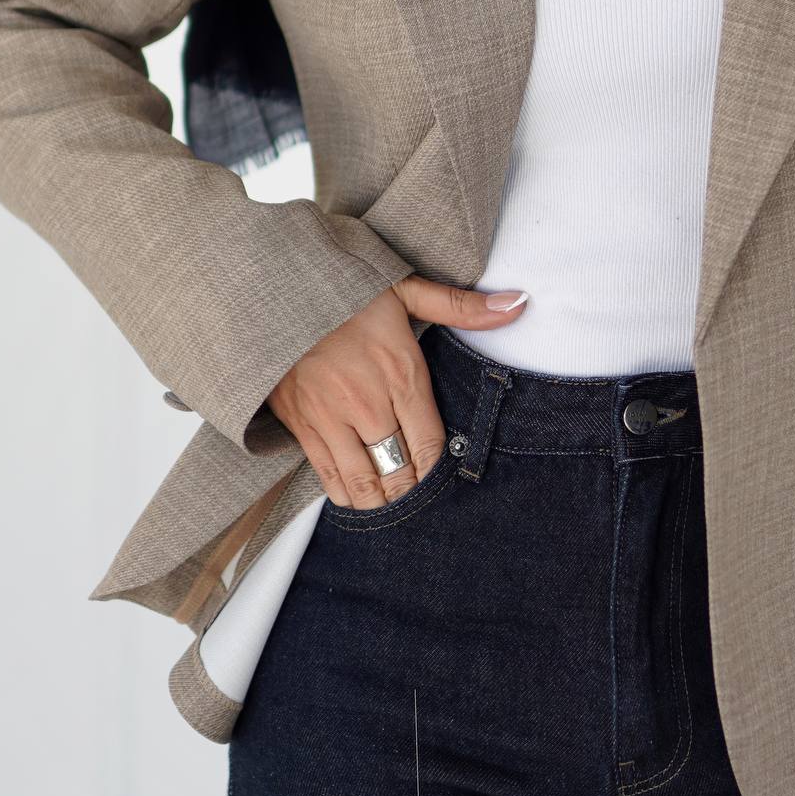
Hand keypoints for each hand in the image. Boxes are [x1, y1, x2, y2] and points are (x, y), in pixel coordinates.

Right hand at [262, 276, 528, 510]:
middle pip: (401, 474)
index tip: (449, 481)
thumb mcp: (406, 288)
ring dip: (383, 503)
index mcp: (400, 375)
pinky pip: (328, 478)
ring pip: (364, 486)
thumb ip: (463, 307)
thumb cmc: (345, 290)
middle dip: (414, 492)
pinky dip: (347, 496)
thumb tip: (518, 304)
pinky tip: (361, 500)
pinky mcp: (302, 426)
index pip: (432, 447)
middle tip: (425, 501)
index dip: (442, 473)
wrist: (276, 289)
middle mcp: (367, 405)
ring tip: (397, 507)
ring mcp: (330, 420)